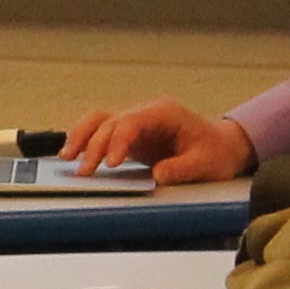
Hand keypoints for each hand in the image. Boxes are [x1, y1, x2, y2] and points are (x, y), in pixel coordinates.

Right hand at [60, 99, 258, 184]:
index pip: (132, 122)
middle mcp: (145, 113)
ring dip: (81, 136)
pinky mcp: (130, 136)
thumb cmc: (216, 152)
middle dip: (94, 146)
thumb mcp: (205, 164)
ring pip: (100, 120)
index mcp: (164, 113)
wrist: (223, 146)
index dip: (117, 141)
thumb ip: (181, 168)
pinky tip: (73, 153)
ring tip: (67, 158)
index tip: (110, 164)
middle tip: (85, 172)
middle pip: (110, 122)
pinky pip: (102, 131)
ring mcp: (136, 123)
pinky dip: (86, 139)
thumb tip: (156, 175)